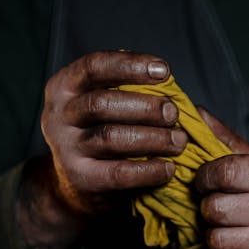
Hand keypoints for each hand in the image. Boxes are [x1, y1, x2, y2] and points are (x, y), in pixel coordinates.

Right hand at [17, 50, 185, 248]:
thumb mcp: (112, 107)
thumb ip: (140, 95)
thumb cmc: (104, 132)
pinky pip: (118, 173)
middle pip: (101, 103)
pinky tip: (168, 168)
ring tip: (178, 141)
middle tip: (173, 113)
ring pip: (110, 137)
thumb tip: (190, 106)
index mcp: (65, 86)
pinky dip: (148, 170)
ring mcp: (65, 148)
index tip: (164, 72)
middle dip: (144, 106)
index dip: (131, 65)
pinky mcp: (80, 178)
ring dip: (151, 138)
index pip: (94, 66)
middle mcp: (58, 114)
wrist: (78, 183)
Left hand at [194, 108, 248, 248]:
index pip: (225, 172)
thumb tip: (196, 113)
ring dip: (216, 237)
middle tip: (221, 210)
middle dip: (210, 209)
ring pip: (217, 241)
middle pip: (216, 209)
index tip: (205, 182)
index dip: (204, 178)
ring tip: (231, 231)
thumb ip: (229, 141)